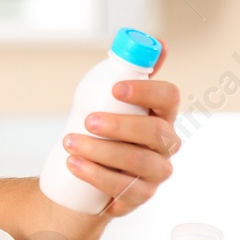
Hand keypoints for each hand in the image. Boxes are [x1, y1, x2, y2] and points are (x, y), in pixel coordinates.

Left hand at [61, 40, 180, 217]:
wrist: (88, 171)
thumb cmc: (106, 129)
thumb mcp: (115, 99)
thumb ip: (134, 71)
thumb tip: (158, 43)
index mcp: (163, 114)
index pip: (169, 97)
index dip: (146, 91)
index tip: (115, 88)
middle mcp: (167, 144)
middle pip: (155, 132)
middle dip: (120, 125)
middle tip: (88, 120)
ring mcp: (156, 172)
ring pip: (138, 161)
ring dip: (101, 151)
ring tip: (70, 143)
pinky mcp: (140, 196)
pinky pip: (124, 190)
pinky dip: (96, 176)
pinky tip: (74, 165)